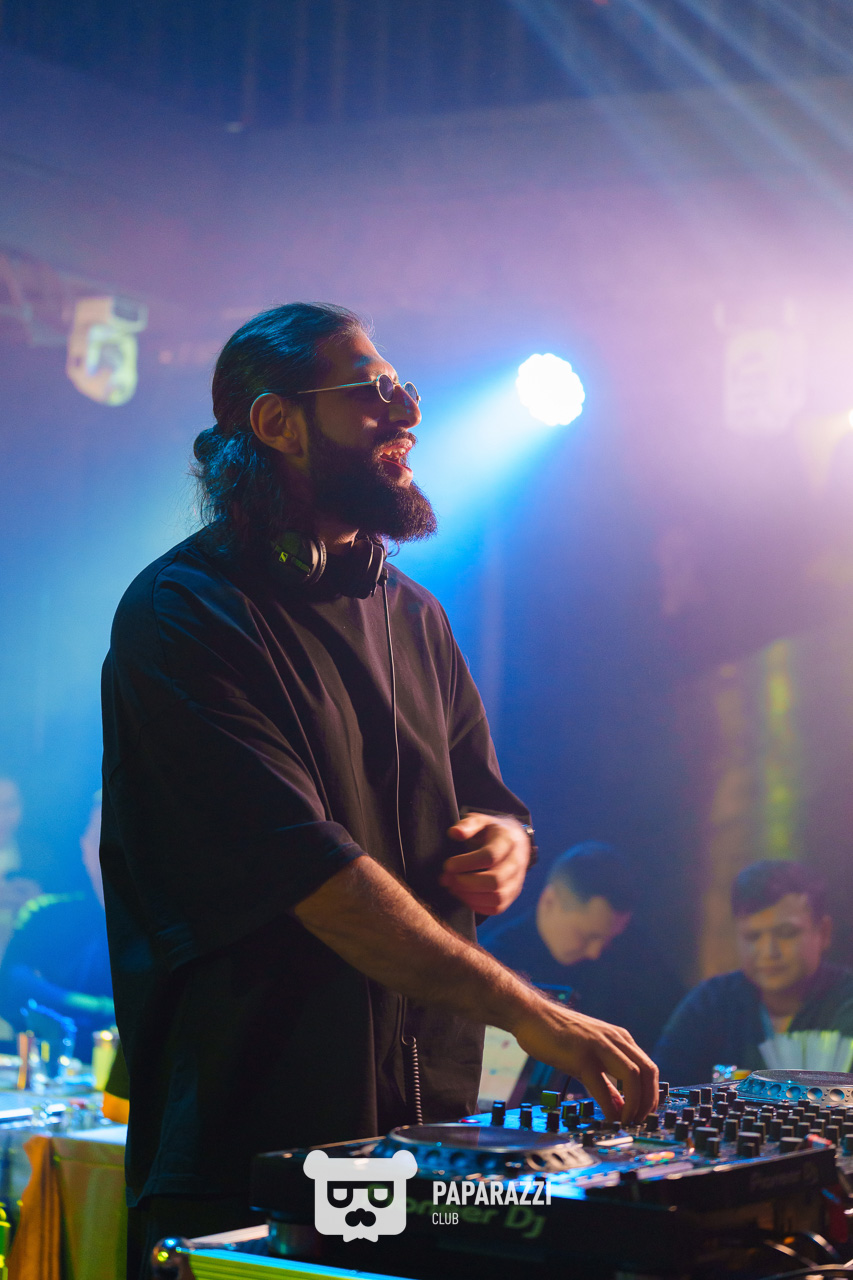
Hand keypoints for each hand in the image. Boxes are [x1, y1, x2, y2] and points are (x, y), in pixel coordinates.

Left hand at [440, 813, 530, 914]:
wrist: (514, 841)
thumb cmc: (491, 831)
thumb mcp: (481, 821)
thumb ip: (467, 824)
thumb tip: (454, 833)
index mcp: (508, 841)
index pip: (490, 857)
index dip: (466, 863)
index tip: (447, 865)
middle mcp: (516, 863)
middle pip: (495, 881)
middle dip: (466, 883)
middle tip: (446, 879)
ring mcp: (517, 881)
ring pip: (497, 898)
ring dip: (470, 896)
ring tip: (452, 887)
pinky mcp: (512, 894)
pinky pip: (497, 908)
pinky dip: (477, 905)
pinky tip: (462, 895)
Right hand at [513, 1001, 658, 1124]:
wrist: (531, 1015)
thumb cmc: (558, 1036)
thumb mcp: (589, 1057)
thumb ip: (607, 1080)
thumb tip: (620, 1107)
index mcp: (619, 1038)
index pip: (648, 1068)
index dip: (651, 1095)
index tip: (645, 1114)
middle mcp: (614, 1039)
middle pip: (647, 1071)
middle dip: (649, 1101)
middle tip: (641, 1121)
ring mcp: (598, 1046)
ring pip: (633, 1076)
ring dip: (635, 1104)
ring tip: (627, 1122)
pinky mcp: (581, 1056)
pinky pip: (603, 1086)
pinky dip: (611, 1107)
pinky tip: (609, 1118)